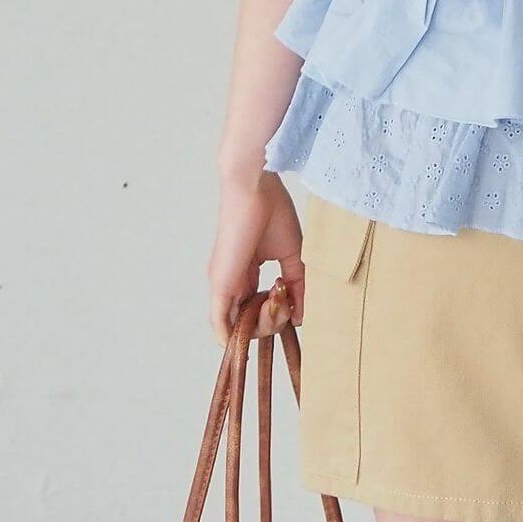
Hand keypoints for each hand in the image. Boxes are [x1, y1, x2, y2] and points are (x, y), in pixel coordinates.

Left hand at [208, 169, 304, 344]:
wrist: (255, 187)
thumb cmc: (271, 210)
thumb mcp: (292, 254)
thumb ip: (298, 284)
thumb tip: (301, 315)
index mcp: (246, 275)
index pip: (259, 311)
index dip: (278, 313)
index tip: (292, 295)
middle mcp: (231, 283)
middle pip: (250, 324)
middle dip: (274, 321)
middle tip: (287, 298)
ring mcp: (224, 285)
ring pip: (238, 329)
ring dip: (265, 325)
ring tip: (280, 298)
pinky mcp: (221, 285)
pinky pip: (221, 326)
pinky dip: (240, 334)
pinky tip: (265, 318)